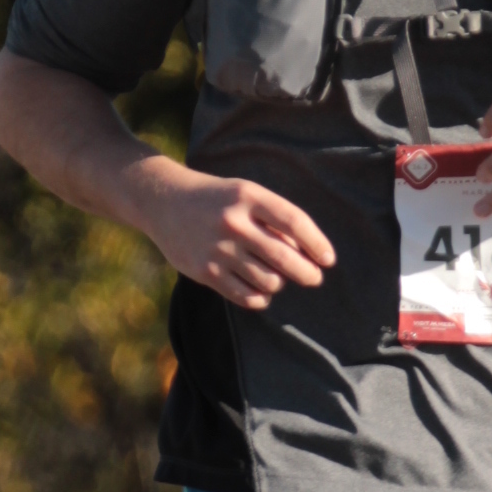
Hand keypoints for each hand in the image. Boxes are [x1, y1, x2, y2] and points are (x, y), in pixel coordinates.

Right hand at [138, 163, 334, 308]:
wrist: (163, 202)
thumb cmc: (216, 199)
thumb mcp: (245, 194)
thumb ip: (273, 219)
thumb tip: (307, 254)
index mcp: (248, 196)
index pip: (294, 222)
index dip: (317, 243)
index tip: (328, 259)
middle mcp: (233, 222)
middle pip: (284, 257)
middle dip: (307, 273)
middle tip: (314, 278)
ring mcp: (218, 249)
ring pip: (268, 280)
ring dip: (279, 283)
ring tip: (277, 278)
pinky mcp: (205, 272)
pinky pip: (246, 296)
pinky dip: (261, 298)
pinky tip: (262, 291)